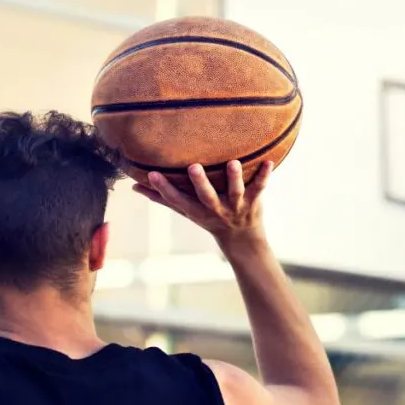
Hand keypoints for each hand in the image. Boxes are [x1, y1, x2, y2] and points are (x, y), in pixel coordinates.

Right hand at [133, 160, 272, 243]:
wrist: (242, 241)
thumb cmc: (209, 219)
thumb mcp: (185, 211)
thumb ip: (162, 198)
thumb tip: (135, 187)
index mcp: (197, 211)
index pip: (177, 200)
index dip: (163, 189)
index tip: (151, 174)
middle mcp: (216, 209)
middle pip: (207, 197)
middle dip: (200, 183)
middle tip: (193, 167)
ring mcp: (235, 206)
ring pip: (235, 191)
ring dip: (234, 178)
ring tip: (233, 162)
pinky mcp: (254, 201)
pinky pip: (260, 188)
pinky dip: (264, 176)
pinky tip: (269, 162)